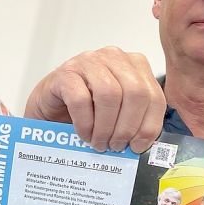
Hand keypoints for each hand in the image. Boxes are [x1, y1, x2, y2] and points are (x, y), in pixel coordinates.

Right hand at [24, 47, 164, 152]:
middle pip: (135, 93)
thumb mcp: (119, 112)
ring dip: (106, 127)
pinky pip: (81, 100)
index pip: (154, 96)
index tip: (138, 146)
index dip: (149, 125)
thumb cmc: (86, 109)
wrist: (50, 105)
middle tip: (116, 146)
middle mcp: (114, 57)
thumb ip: (135, 119)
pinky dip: (85, 123)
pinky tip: (84, 135)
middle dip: (127, 127)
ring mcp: (88, 62)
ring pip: (110, 94)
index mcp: (134, 65)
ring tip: (99, 143)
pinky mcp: (65, 73)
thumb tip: (144, 143)